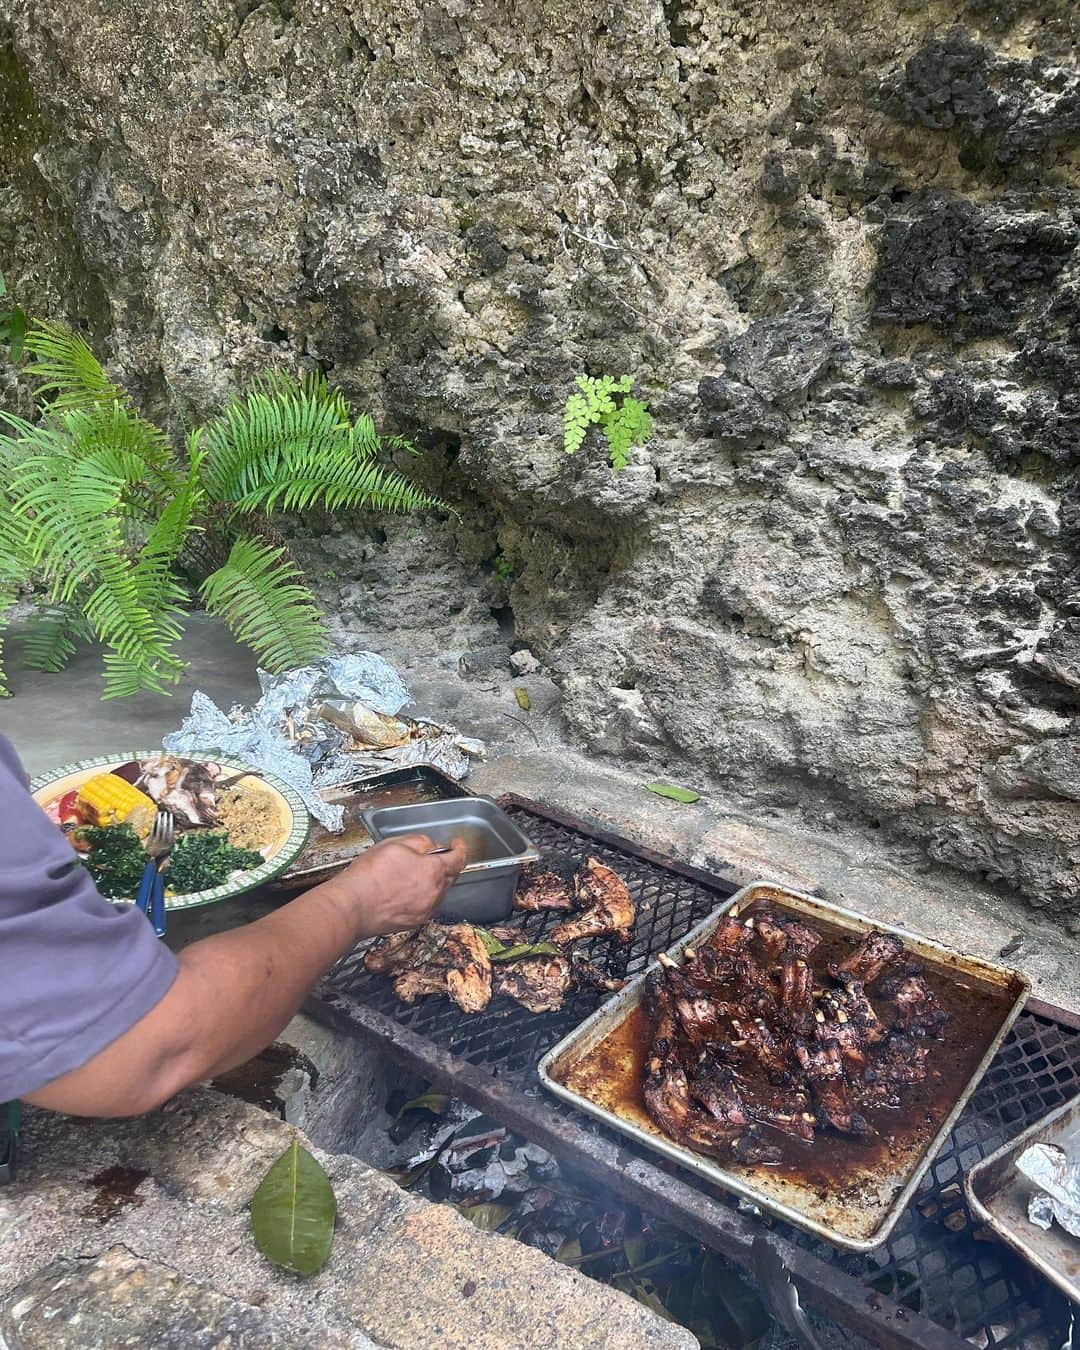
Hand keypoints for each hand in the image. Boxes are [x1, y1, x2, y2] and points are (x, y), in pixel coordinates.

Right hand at [324, 833, 467, 937]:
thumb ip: (421, 842)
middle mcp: (434, 893)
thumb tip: (431, 847)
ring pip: (439, 892)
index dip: (460, 848)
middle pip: (451, 876)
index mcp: (433, 871)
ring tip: (412, 874)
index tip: (457, 844)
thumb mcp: (395, 844)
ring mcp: (425, 910)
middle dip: (445, 864)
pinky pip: (427, 905)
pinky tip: (405, 890)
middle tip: (433, 857)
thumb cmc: (369, 876)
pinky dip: (423, 896)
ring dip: (434, 881)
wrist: (352, 907)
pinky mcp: (415, 922)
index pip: (459, 859)